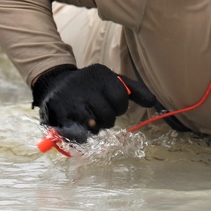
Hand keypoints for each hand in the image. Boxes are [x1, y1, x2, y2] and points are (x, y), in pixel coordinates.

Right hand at [31, 64, 157, 142]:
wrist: (56, 82)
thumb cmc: (92, 85)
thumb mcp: (113, 80)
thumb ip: (135, 90)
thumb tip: (153, 102)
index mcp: (102, 75)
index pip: (121, 99)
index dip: (118, 107)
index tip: (111, 104)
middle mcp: (86, 86)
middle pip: (108, 116)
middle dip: (106, 118)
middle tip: (98, 112)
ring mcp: (72, 100)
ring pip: (95, 127)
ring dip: (95, 127)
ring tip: (89, 117)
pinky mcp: (59, 114)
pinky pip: (78, 134)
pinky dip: (82, 135)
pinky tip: (80, 125)